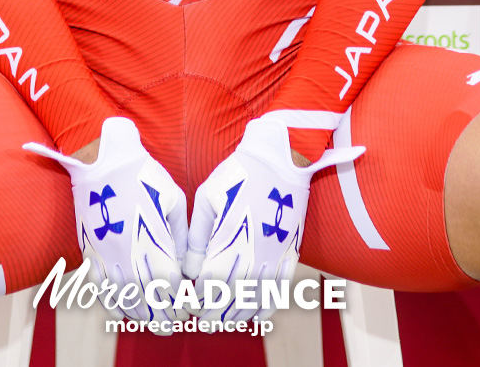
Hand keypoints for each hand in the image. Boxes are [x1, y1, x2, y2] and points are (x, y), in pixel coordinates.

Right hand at [25, 117, 186, 324]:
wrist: (103, 160)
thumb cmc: (144, 175)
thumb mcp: (173, 199)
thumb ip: (181, 235)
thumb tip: (186, 263)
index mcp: (152, 242)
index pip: (168, 287)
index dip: (179, 302)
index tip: (187, 308)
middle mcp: (128, 255)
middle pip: (146, 300)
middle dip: (161, 317)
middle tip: (171, 324)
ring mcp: (106, 256)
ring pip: (122, 300)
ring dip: (138, 315)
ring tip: (151, 321)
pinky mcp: (90, 252)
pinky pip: (99, 289)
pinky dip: (112, 304)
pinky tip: (122, 311)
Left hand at [183, 117, 361, 322]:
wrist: (281, 159)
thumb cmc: (238, 174)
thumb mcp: (208, 198)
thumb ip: (198, 236)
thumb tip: (190, 269)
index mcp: (231, 239)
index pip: (212, 284)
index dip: (199, 300)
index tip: (189, 305)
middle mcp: (255, 252)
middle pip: (233, 297)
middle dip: (215, 313)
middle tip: (203, 319)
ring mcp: (275, 255)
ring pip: (257, 298)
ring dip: (239, 315)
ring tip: (224, 321)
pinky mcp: (290, 252)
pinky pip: (280, 288)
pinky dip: (267, 305)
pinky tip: (256, 315)